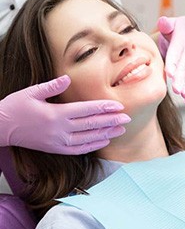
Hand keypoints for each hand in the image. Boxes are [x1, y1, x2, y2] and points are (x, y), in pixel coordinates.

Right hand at [0, 75, 129, 153]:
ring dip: (106, 134)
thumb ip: (52, 86)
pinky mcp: (55, 149)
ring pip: (88, 139)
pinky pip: (79, 150)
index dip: (104, 108)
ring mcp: (58, 142)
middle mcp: (60, 130)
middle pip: (91, 125)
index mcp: (55, 114)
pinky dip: (93, 145)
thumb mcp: (31, 92)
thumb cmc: (16, 107)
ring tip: (120, 130)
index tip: (119, 106)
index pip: (86, 110)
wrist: (2, 128)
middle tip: (127, 118)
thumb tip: (67, 79)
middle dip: (111, 121)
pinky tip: (103, 141)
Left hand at [157, 16, 184, 102]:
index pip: (177, 52)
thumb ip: (166, 24)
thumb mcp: (172, 23)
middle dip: (181, 78)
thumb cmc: (177, 29)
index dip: (174, 62)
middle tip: (176, 89)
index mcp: (182, 40)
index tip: (170, 73)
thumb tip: (163, 22)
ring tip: (183, 96)